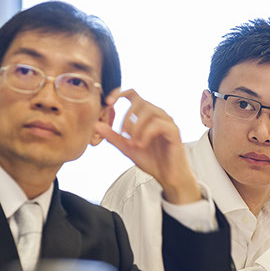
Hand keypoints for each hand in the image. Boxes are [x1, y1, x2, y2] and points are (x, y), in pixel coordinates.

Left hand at [95, 89, 200, 204]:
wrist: (167, 176)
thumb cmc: (151, 160)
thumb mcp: (127, 148)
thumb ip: (113, 136)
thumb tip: (96, 125)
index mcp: (146, 115)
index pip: (133, 95)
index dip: (120, 94)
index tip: (108, 103)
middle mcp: (158, 114)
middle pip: (140, 101)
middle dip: (127, 118)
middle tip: (122, 135)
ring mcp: (167, 121)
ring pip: (148, 111)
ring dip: (136, 126)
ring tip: (132, 143)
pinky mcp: (173, 131)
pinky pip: (157, 124)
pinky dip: (145, 134)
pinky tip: (141, 145)